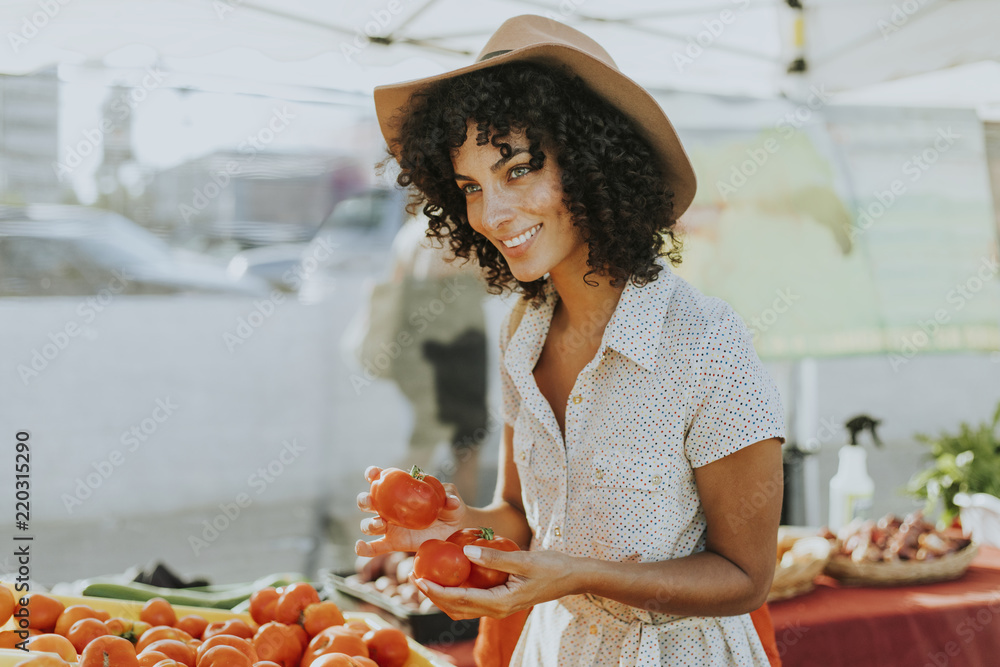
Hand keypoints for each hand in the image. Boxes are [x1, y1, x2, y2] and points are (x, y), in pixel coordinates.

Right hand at [356, 466, 467, 556]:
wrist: (454, 528)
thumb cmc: (449, 507)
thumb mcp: (451, 498)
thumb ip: (449, 497)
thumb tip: (451, 501)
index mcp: (399, 490)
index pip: (381, 479)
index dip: (373, 474)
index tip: (373, 474)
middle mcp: (389, 507)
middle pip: (368, 502)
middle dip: (364, 500)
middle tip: (372, 502)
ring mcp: (390, 526)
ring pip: (368, 525)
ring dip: (368, 524)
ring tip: (380, 525)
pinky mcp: (393, 543)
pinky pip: (375, 547)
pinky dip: (364, 549)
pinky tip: (360, 547)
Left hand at [411, 545, 579, 619]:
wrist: (571, 578)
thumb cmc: (552, 567)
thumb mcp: (524, 560)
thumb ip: (495, 558)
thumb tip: (466, 553)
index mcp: (501, 603)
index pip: (461, 599)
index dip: (437, 590)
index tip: (419, 578)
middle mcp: (498, 610)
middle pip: (457, 608)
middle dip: (433, 594)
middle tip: (414, 576)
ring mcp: (499, 608)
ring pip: (463, 608)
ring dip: (442, 596)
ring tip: (425, 578)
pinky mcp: (501, 601)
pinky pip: (472, 602)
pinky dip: (456, 593)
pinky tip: (449, 578)